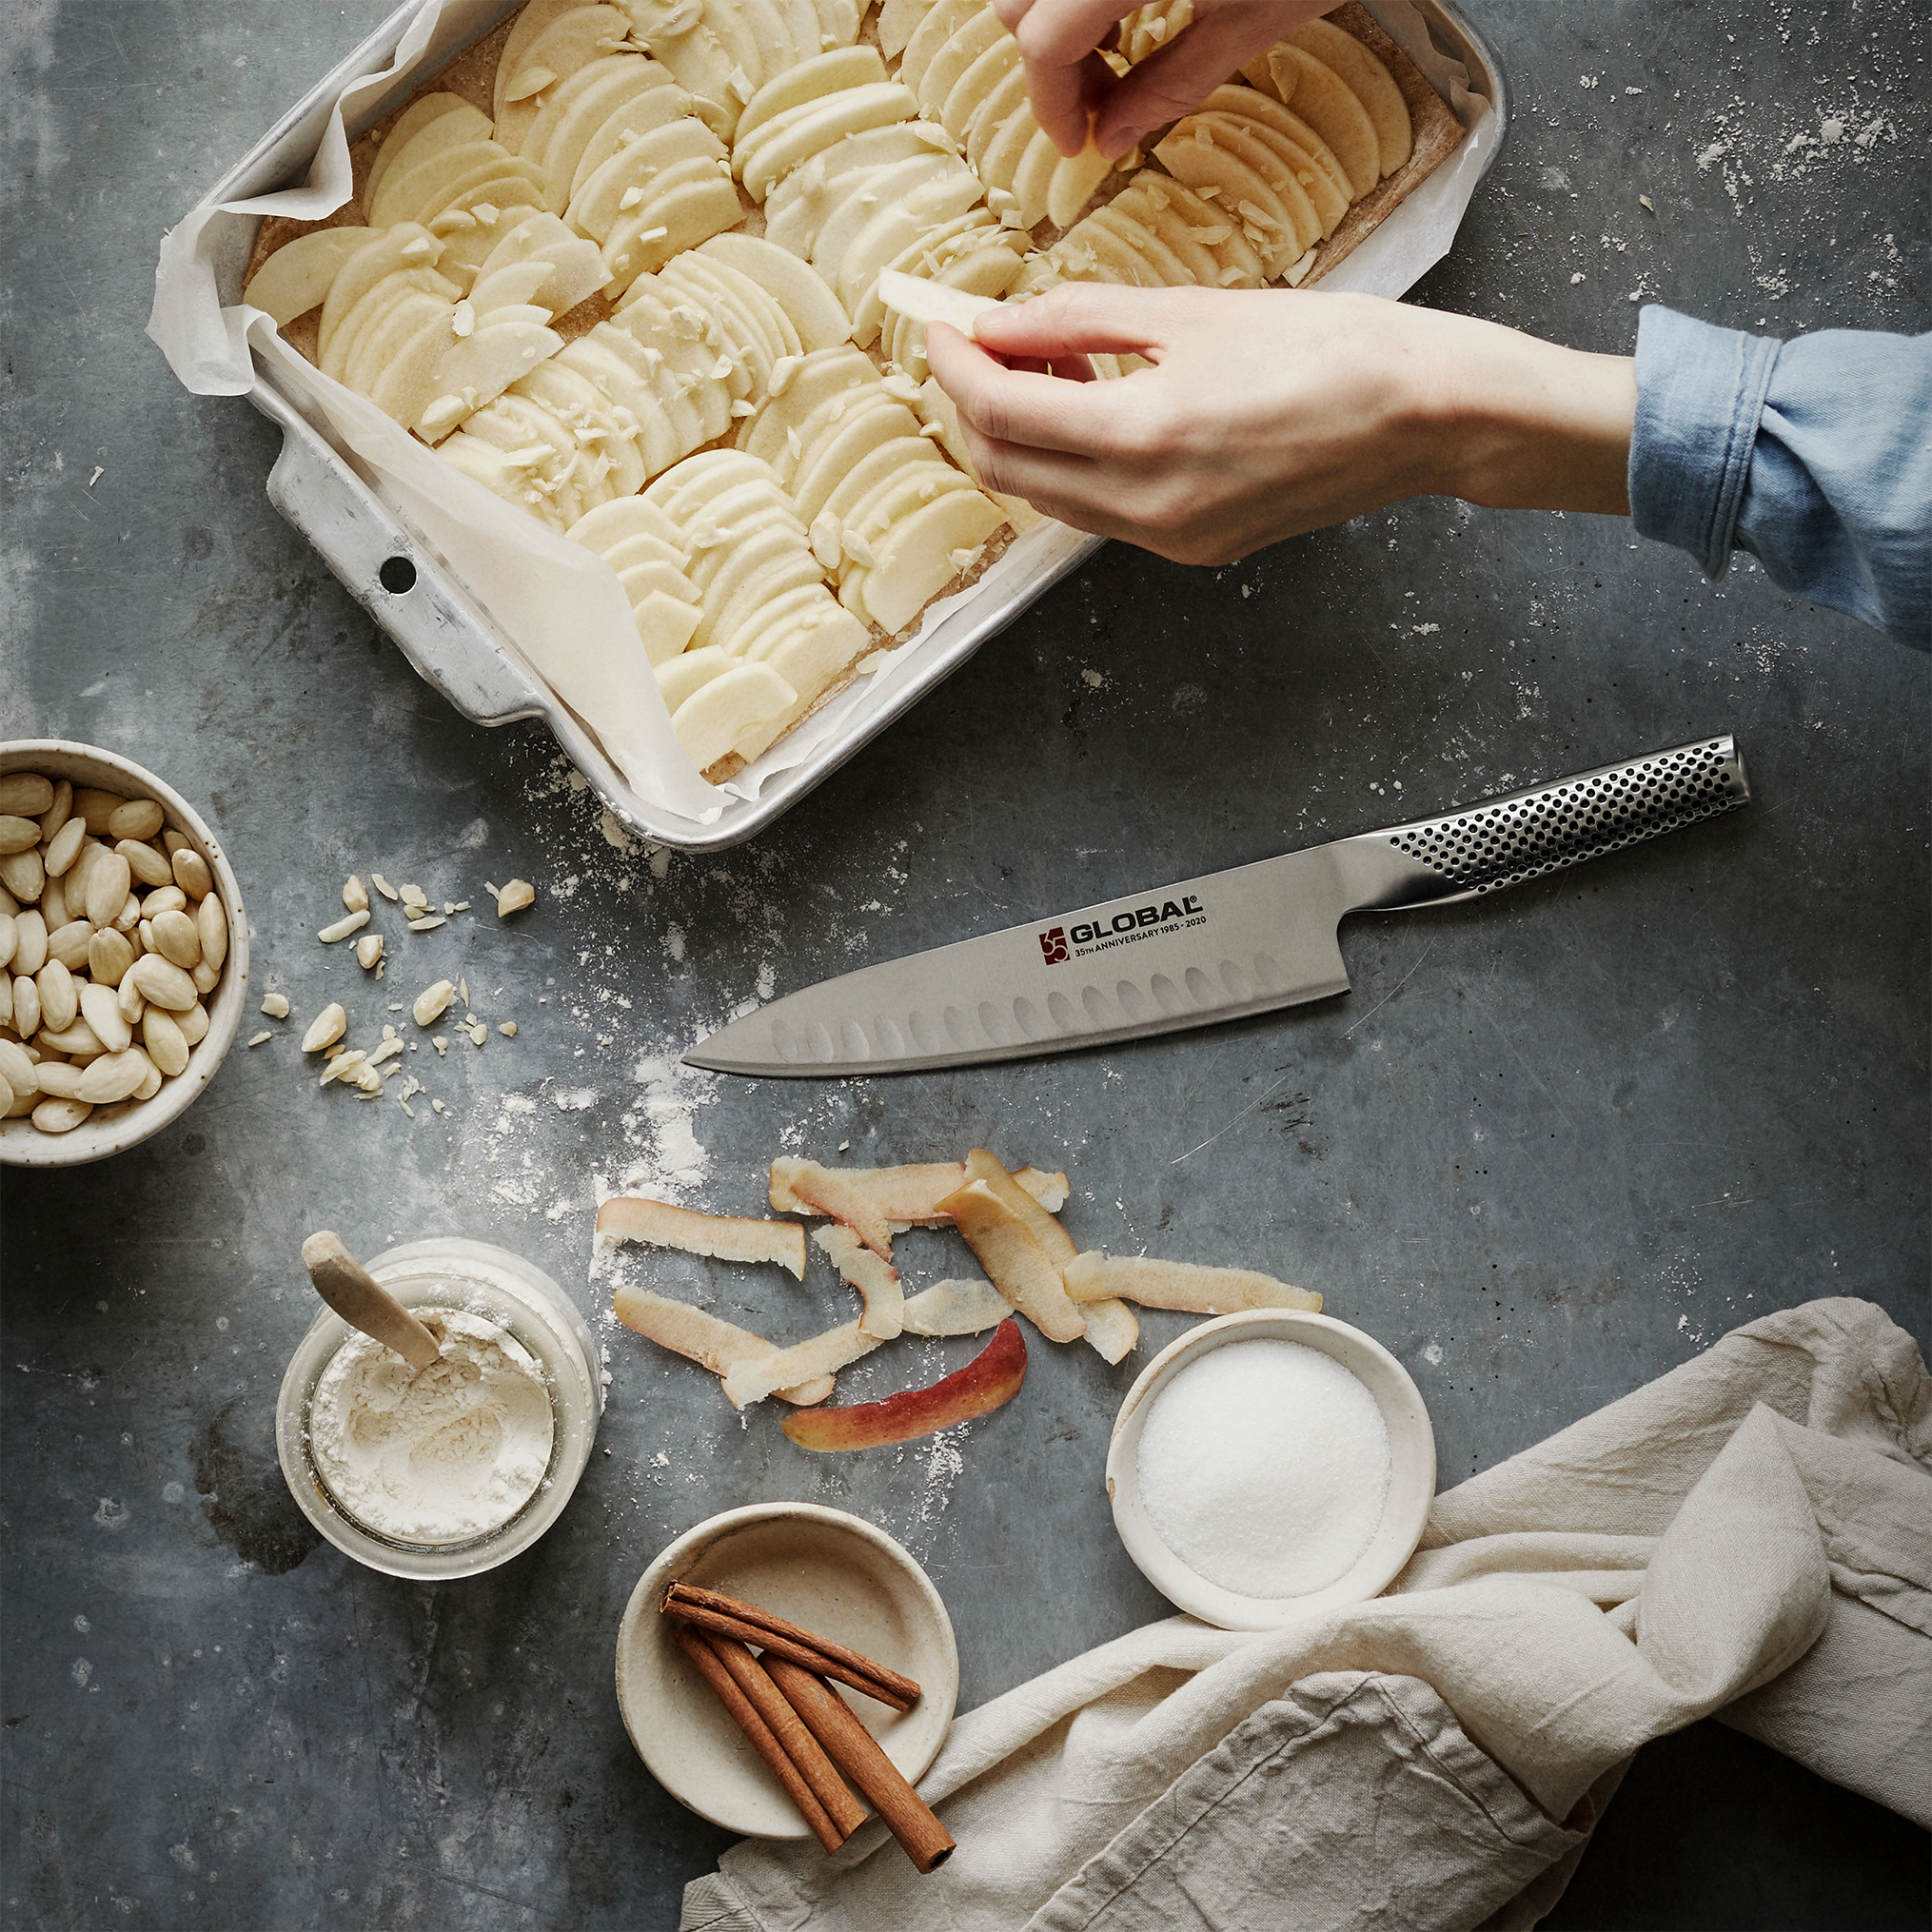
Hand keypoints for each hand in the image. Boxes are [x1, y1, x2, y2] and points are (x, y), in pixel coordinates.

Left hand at [925, 283, 1638, 565]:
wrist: (1422, 417)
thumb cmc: (1330, 349)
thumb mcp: (1193, 311)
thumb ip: (1081, 319)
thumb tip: (1000, 324)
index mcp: (1145, 435)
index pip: (1000, 411)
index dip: (954, 365)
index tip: (940, 325)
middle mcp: (1148, 505)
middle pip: (1008, 467)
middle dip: (975, 406)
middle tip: (982, 343)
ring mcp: (1169, 539)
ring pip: (1049, 496)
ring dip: (1025, 434)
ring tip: (1053, 363)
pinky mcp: (1192, 549)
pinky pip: (1099, 511)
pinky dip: (1075, 461)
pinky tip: (1101, 406)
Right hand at [991, 0, 1330, 157]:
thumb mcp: (1249, 24)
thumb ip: (1167, 85)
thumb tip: (1112, 139)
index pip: (1044, 44)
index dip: (1052, 105)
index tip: (1077, 143)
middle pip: (1019, 4)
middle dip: (1051, 64)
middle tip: (1100, 104)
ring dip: (1057, 20)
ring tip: (1114, 50)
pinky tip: (1122, 2)